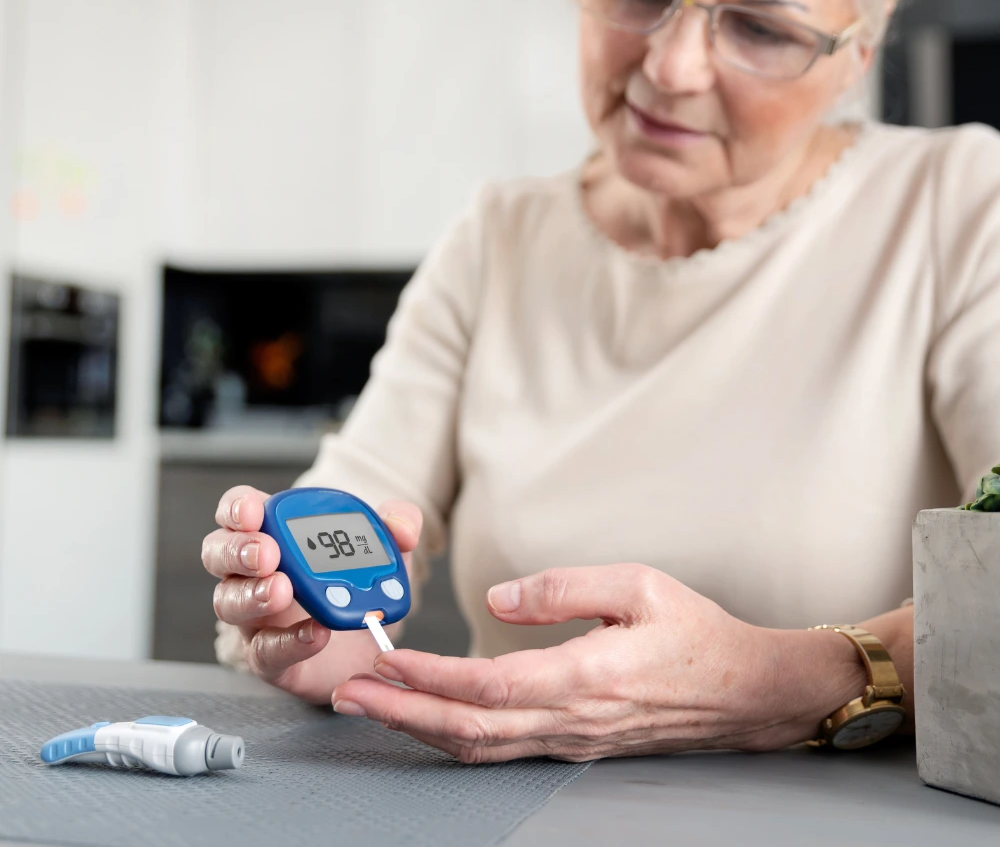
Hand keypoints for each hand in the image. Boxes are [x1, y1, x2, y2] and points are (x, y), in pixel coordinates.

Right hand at [202, 485, 422, 703]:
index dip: (238, 508)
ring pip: (228, 602)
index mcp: (273, 532)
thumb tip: (403, 527)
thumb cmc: (358, 581)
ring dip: (253, 595)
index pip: (237, 509)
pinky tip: (315, 632)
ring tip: (283, 591)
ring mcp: (254, 617)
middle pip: (218, 553)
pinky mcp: (269, 658)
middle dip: (238, 550)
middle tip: (268, 554)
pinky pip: (264, 651)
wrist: (366, 639)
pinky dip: (289, 642)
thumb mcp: (384, 546)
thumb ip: (398, 525)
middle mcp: (252, 572)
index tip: (256, 511)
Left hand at [330, 564, 866, 761]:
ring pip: (481, 747)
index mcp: (585, 675)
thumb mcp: (638, 584)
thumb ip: (564, 587)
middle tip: (348, 695)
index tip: (384, 662)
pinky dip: (456, 739)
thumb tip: (498, 600)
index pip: (488, 684)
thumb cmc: (695, 633)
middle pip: (469, 727)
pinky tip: (430, 724)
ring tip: (374, 708)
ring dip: (420, 729)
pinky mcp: (574, 744)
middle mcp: (571, 719)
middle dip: (401, 713)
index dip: (428, 678)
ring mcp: (571, 740)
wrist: (746, 692)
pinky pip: (503, 749)